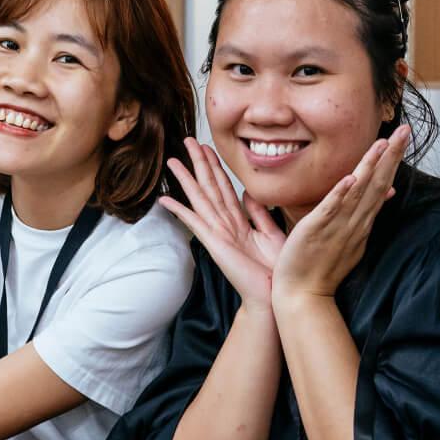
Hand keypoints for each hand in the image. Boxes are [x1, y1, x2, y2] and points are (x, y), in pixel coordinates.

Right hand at [158, 138, 286, 309]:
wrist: (272, 298)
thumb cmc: (274, 271)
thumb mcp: (272, 235)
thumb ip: (259, 214)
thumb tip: (249, 193)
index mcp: (239, 222)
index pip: (225, 187)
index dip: (216, 166)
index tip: (207, 147)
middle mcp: (224, 225)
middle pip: (209, 187)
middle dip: (198, 163)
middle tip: (187, 140)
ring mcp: (217, 234)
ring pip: (200, 199)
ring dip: (186, 179)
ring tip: (173, 161)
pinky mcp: (214, 244)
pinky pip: (195, 223)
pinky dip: (180, 211)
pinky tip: (165, 200)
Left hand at [272, 125, 407, 300]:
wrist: (303, 295)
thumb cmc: (322, 265)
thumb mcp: (351, 237)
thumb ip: (366, 214)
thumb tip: (387, 193)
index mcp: (361, 222)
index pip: (382, 185)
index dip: (392, 160)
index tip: (402, 136)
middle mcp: (354, 222)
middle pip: (378, 184)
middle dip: (391, 156)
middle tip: (404, 129)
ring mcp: (337, 227)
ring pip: (359, 193)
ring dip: (371, 167)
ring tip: (382, 143)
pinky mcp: (316, 231)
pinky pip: (330, 210)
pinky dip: (341, 194)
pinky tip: (351, 177)